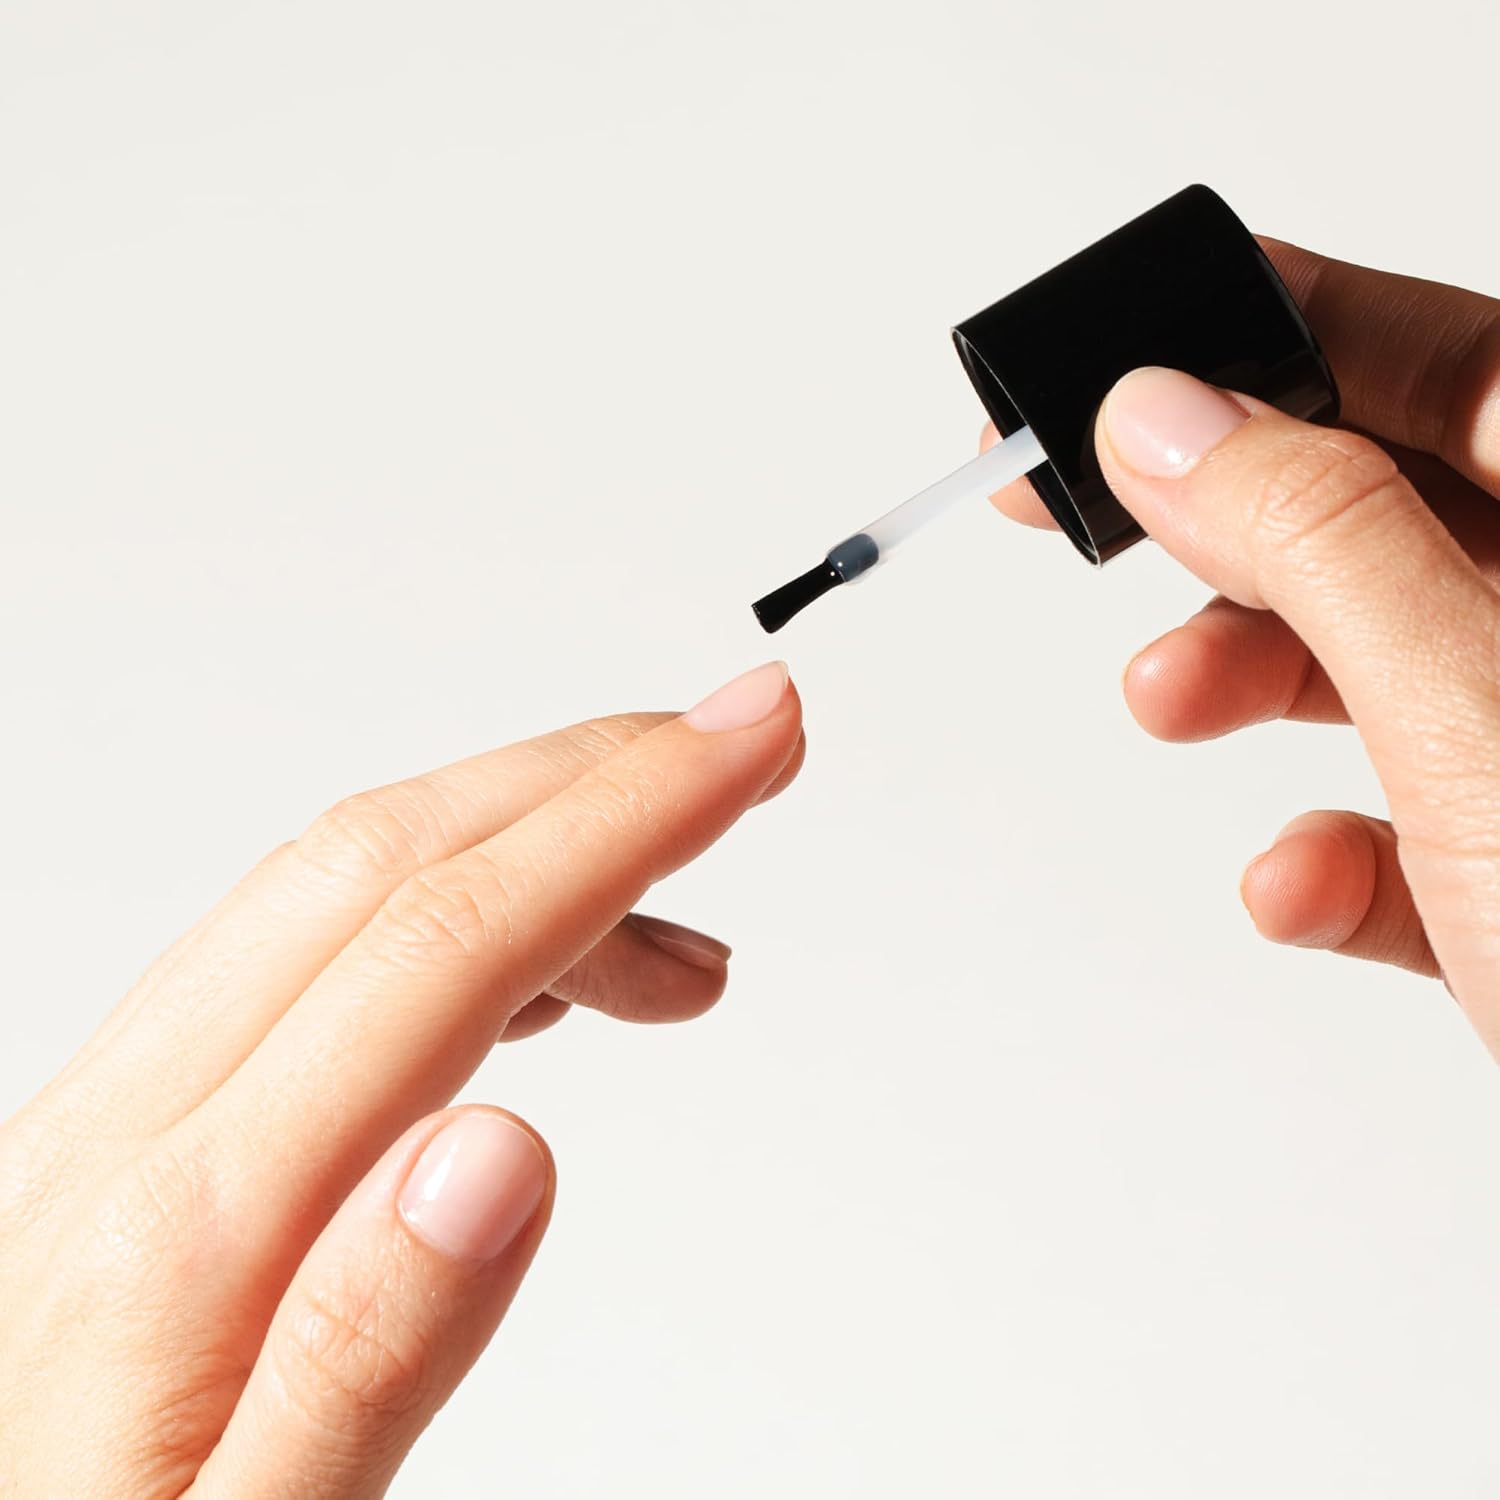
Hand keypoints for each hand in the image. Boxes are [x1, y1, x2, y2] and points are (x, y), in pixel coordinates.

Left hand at [0, 662, 803, 1496]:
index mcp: (182, 1233)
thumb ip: (361, 1360)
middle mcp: (126, 1132)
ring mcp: (111, 1116)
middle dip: (594, 779)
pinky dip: (443, 917)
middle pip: (390, 862)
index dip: (621, 820)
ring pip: (342, 889)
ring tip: (673, 940)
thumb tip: (497, 1155)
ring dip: (530, 849)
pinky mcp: (120, 1132)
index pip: (445, 945)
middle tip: (737, 748)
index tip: (747, 744)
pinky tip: (521, 984)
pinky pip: (298, 953)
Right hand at [989, 240, 1499, 1051]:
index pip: (1429, 350)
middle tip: (1095, 523)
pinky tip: (1301, 883)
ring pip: (1385, 659)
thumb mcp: (1478, 704)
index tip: (1121, 368)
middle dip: (1229, 528)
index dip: (1260, 335)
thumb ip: (1316, 534)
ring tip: (1169, 701)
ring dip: (1253, 679)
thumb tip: (1170, 416)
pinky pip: (1414, 821)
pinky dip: (1334, 850)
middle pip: (1385, 503)